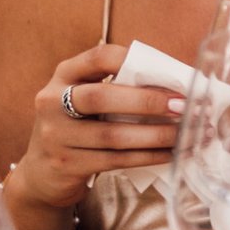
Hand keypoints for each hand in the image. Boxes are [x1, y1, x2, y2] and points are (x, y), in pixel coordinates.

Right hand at [8, 44, 180, 212]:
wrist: (43, 171)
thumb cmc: (81, 125)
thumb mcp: (88, 98)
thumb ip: (120, 86)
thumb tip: (180, 84)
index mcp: (64, 75)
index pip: (99, 57)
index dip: (135, 62)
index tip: (169, 72)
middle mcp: (52, 102)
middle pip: (101, 97)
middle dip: (148, 101)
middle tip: (184, 106)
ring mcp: (55, 135)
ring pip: (112, 135)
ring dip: (156, 135)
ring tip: (186, 133)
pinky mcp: (66, 164)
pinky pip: (115, 160)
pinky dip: (147, 156)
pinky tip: (170, 154)